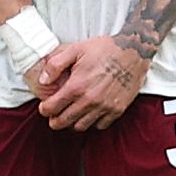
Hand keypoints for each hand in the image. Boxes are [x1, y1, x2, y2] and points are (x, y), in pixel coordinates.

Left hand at [30, 36, 146, 131]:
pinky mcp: (117, 110)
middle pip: (64, 122)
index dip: (44, 110)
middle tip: (53, 117)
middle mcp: (89, 100)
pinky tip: (88, 114)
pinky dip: (92, 123)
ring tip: (70, 116)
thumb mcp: (75, 49)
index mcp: (76, 86)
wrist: (133, 52)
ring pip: (81, 127)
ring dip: (72, 124)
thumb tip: (42, 80)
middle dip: (54, 121)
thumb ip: (55, 65)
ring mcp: (104, 107)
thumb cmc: (104, 49)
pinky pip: (100, 125)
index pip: (52, 108)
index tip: (44, 108)